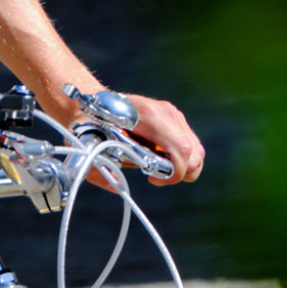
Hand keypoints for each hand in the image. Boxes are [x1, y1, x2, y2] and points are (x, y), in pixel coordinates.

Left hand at [45, 84, 205, 185]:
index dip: (176, 172)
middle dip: (182, 174)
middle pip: (194, 152)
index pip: (181, 149)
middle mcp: (166, 112)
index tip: (153, 180)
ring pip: (196, 150)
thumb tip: (116, 187)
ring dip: (184, 168)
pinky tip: (161, 161)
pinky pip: (190, 144)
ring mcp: (173, 114)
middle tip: (157, 179)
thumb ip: (101, 169)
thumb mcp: (90, 147)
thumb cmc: (90, 124)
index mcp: (148, 116)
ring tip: (159, 172)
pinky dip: (182, 159)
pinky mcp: (175, 119)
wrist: (93, 100)